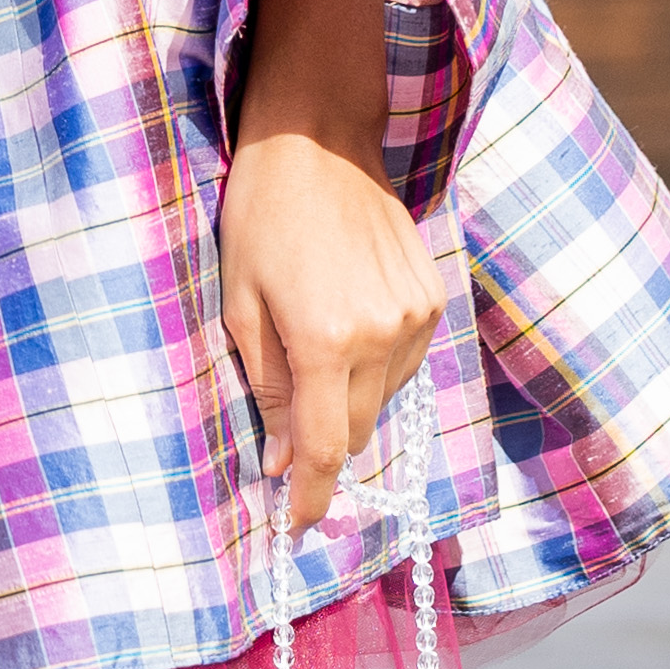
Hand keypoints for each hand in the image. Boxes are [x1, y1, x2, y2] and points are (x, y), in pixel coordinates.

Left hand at [219, 0, 442, 533]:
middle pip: (354, 431)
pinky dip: (372, 368)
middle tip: (283, 430)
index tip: (295, 530)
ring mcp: (415, 315)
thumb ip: (264, 385)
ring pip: (382, 400)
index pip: (322, 449)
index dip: (307, 497)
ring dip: (346, 400)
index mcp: (326, 341)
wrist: (318, 138)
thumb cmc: (260, 214)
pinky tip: (343, 331)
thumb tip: (279, 458)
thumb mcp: (238, 302)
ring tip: (311, 351)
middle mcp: (382, 335)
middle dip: (319, 442)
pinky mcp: (431, 296)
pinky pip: (403, 363)